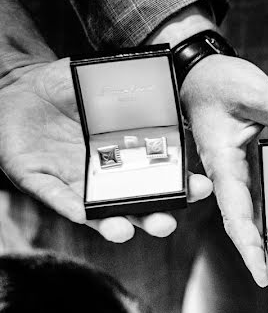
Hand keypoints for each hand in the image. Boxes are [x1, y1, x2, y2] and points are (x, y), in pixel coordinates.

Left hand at [0, 59, 211, 241]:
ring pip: (100, 214)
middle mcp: (109, 177)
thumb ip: (137, 88)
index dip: (183, 188)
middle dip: (154, 220)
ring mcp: (76, 182)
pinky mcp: (40, 182)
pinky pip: (56, 198)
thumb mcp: (108, 82)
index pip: (165, 179)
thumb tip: (174, 83)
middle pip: (138, 208)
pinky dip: (70, 207)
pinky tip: (82, 213)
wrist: (22, 84)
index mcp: (132, 156)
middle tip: (166, 223)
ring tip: (124, 230)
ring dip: (114, 226)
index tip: (201, 188)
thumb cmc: (70, 86)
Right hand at [180, 55, 267, 286]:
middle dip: (259, 253)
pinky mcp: (247, 166)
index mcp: (223, 164)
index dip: (248, 246)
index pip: (236, 214)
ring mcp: (237, 173)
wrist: (199, 73)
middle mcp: (228, 175)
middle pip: (243, 223)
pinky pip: (261, 194)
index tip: (261, 272)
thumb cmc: (217, 82)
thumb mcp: (255, 92)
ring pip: (253, 213)